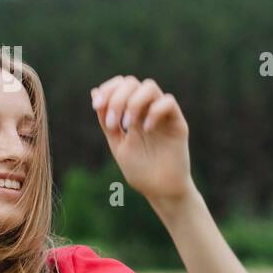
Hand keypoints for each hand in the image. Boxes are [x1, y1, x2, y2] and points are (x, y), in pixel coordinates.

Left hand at [91, 76, 196, 205]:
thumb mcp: (116, 143)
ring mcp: (163, 115)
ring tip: (127, 125)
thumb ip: (106, 120)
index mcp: (132, 112)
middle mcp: (147, 109)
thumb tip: (94, 91)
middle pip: (132, 82)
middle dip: (117, 98)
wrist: (159, 190)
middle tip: (112, 122)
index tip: (96, 106)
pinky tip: (146, 130)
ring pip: (150, 86)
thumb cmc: (139, 170)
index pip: (121, 84)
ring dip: (133, 102)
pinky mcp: (178, 123)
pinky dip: (154, 111)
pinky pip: (168, 102)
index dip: (107, 89)